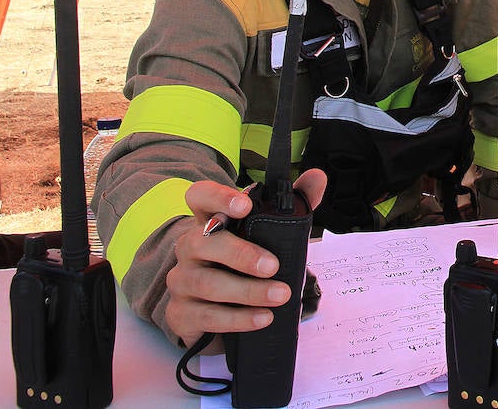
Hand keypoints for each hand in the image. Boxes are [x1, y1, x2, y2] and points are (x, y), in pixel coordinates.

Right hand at [163, 169, 325, 345]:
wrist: (217, 313)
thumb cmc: (245, 265)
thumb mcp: (270, 234)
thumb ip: (294, 204)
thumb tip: (317, 177)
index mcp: (209, 221)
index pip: (200, 196)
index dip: (218, 197)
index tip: (245, 205)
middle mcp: (190, 247)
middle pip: (203, 241)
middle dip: (241, 254)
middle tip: (273, 266)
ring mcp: (181, 280)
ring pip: (206, 283)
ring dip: (247, 291)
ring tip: (279, 296)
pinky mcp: (181, 313)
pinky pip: (206, 316)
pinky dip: (238, 319)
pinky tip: (262, 318)